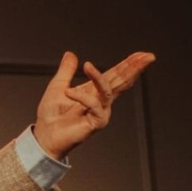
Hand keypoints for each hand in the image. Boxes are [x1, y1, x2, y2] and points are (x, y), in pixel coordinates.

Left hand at [33, 51, 154, 159]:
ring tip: (87, 66)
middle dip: (135, 68)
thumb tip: (70, 54)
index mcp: (94, 92)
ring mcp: (101, 112)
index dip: (128, 65)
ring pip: (108, 91)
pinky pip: (93, 105)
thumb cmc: (51, 116)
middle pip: (122, 82)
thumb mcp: (57, 87)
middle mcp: (101, 101)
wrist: (43, 136)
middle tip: (148, 56)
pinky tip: (69, 92)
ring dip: (99, 77)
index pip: (116, 75)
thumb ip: (66, 71)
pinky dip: (81, 97)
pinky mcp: (97, 122)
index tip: (141, 54)